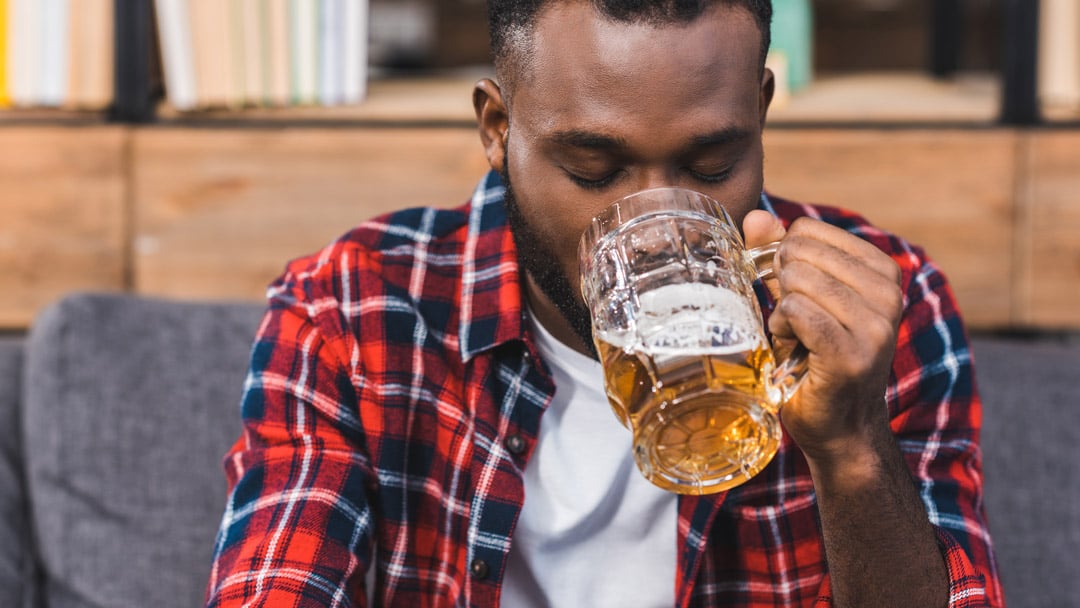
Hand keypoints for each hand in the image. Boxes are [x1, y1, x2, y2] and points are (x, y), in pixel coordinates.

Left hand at [742, 210, 903, 463]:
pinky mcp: (851, 354)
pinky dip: (782, 328)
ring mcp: (874, 326)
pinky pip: (796, 312)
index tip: (796, 294)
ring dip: (782, 312)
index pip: (809, 231)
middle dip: (781, 285)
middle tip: (795, 321)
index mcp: (883, 272)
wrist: (840, 427)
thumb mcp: (800, 297)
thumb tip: (755, 216)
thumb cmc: (815, 358)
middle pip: (800, 253)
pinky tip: (792, 347)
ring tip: (797, 337)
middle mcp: (888, 295)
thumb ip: (781, 254)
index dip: (785, 259)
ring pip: (797, 282)